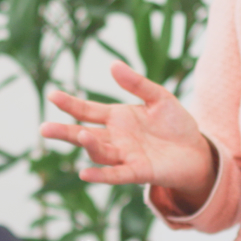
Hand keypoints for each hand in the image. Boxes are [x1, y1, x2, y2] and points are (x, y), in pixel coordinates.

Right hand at [41, 61, 215, 210]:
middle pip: (84, 134)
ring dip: (89, 145)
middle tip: (44, 128)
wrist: (197, 150)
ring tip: (80, 135)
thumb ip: (137, 83)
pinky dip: (101, 175)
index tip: (52, 95)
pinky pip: (116, 174)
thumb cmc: (175, 124)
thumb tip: (113, 65)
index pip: (87, 110)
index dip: (70, 103)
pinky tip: (85, 174)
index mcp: (117, 118)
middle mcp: (116, 138)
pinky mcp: (139, 171)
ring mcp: (125, 155)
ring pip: (100, 152)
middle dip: (65, 132)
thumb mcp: (159, 97)